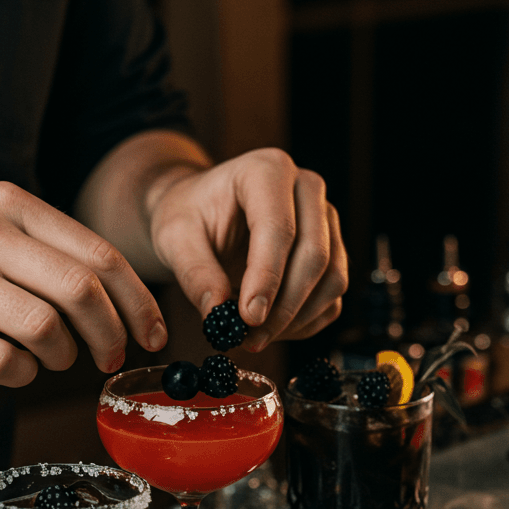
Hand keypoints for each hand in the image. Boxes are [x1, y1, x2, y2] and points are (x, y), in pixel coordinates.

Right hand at [0, 182, 167, 384]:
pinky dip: (19, 375)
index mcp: (6, 204)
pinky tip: (9, 367)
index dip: (137, 301)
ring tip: (50, 359)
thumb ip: (40, 246)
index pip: (98, 253)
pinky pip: (0, 362)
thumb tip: (115, 296)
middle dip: (111, 335)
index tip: (153, 333)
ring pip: (44, 329)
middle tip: (111, 357)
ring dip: (62, 357)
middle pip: (82, 291)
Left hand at [147, 147, 347, 348]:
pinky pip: (332, 295)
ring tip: (254, 337)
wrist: (201, 210)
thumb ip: (195, 274)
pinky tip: (271, 330)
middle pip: (315, 255)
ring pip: (331, 279)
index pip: (279, 229)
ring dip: (296, 319)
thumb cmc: (189, 215)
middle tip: (250, 338)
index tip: (248, 318)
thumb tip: (218, 316)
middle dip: (284, 307)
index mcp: (267, 171)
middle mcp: (307, 188)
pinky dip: (305, 322)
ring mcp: (326, 219)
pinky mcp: (333, 249)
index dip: (267, 278)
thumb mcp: (175, 238)